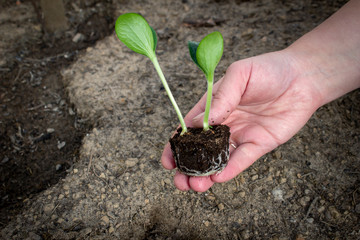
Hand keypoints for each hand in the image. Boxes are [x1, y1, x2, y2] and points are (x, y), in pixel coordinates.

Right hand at [161, 50, 321, 191]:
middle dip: (189, 167)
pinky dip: (230, 170)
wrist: (302, 76)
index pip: (190, 129)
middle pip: (201, 150)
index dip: (177, 146)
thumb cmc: (268, 69)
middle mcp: (225, 124)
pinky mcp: (259, 144)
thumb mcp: (239, 74)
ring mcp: (241, 135)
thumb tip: (195, 122)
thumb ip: (220, 98)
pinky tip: (218, 178)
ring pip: (219, 159)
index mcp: (214, 107)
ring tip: (196, 186)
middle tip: (180, 181)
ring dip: (206, 174)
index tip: (167, 161)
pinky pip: (242, 160)